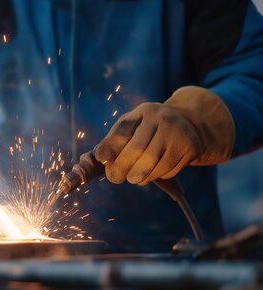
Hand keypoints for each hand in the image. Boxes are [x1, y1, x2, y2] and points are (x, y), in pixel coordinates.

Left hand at [95, 86, 234, 184]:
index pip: (124, 130)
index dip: (110, 147)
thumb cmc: (150, 130)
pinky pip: (168, 170)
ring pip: (153, 163)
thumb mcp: (133, 127)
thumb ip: (115, 140)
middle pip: (137, 149)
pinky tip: (151, 174)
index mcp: (144, 111)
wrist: (189, 124)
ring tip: (132, 178)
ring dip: (139, 176)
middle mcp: (162, 118)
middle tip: (114, 178)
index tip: (102, 159)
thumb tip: (99, 157)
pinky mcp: (190, 147)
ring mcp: (178, 132)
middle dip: (122, 167)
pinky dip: (156, 176)